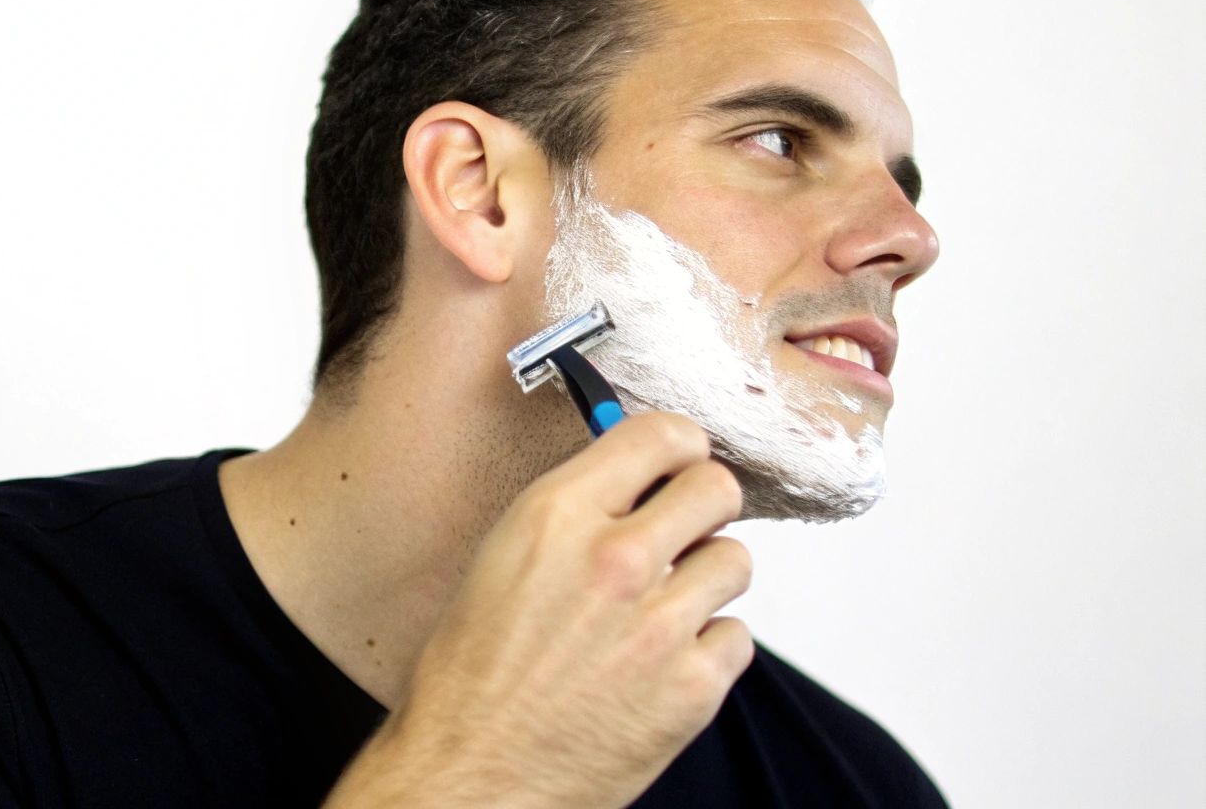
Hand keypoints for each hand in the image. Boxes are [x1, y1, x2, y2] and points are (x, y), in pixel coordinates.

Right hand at [324, 411, 754, 808]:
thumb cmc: (471, 677)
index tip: (676, 461)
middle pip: (717, 487)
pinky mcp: (693, 686)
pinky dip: (708, 646)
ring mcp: (662, 624)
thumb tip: (631, 482)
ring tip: (662, 607)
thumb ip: (572, 514)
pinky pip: (736, 635)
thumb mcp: (502, 560)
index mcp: (558, 517)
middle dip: (703, 505)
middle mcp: (616, 559)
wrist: (471, 773)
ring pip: (735, 560)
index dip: (677, 446)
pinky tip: (662, 661)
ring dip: (706, 578)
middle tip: (682, 529)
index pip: (661, 434)